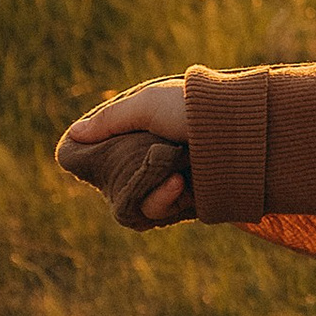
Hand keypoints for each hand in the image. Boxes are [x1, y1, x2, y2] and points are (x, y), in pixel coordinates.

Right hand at [58, 78, 190, 222]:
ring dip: (149, 191)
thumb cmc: (192, 110)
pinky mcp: (188, 200)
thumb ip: (110, 121)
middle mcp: (158, 155)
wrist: (241, 131)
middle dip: (124, 178)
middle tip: (138, 167)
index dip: (100, 155)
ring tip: (173, 178)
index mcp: (148, 128)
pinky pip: (159, 211)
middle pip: (119, 181)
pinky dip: (163, 200)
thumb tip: (73, 135)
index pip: (111, 149)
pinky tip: (179, 185)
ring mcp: (173, 179)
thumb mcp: (146, 105)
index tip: (93, 156)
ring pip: (136, 201)